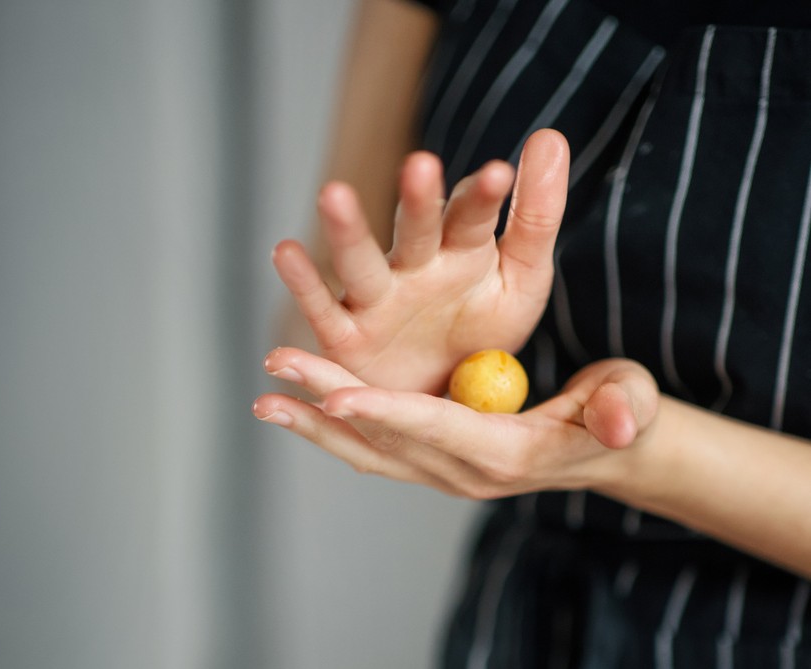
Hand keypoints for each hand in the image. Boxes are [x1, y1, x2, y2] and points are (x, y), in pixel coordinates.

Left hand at [253, 347, 658, 498]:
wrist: (607, 447)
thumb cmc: (619, 413)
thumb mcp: (629, 402)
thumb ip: (621, 409)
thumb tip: (619, 423)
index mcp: (507, 453)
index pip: (437, 431)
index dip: (386, 413)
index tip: (333, 394)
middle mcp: (465, 472)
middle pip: (386, 439)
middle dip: (327, 403)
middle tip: (275, 371)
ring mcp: (446, 472)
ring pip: (370, 451)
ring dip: (316, 424)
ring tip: (266, 398)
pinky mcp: (436, 460)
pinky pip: (377, 450)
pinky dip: (335, 432)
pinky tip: (300, 408)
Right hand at [272, 129, 569, 394]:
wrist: (447, 393)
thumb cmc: (483, 330)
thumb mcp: (523, 277)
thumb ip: (536, 215)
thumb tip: (550, 136)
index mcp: (463, 251)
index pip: (472, 216)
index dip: (484, 197)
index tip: (501, 174)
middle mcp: (416, 266)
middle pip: (416, 230)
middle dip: (417, 200)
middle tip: (421, 165)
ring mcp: (378, 299)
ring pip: (361, 262)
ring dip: (348, 231)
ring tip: (333, 194)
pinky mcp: (346, 336)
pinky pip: (322, 310)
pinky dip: (303, 284)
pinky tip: (284, 252)